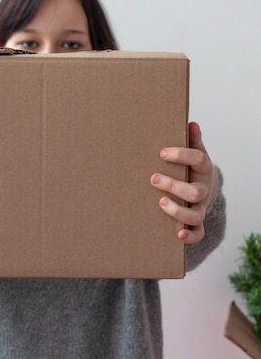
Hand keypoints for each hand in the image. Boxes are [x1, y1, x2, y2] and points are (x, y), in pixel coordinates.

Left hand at [150, 122, 218, 243]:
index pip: (198, 159)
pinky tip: (177, 235)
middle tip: (153, 178)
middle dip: (173, 186)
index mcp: (203, 169)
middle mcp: (203, 190)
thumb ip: (191, 140)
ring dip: (177, 211)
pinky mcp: (197, 222)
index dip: (181, 155)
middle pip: (194, 191)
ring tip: (160, 202)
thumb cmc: (193, 167)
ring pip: (195, 215)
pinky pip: (198, 233)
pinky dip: (189, 236)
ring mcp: (200, 208)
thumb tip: (190, 122)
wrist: (205, 186)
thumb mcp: (194, 152)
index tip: (161, 153)